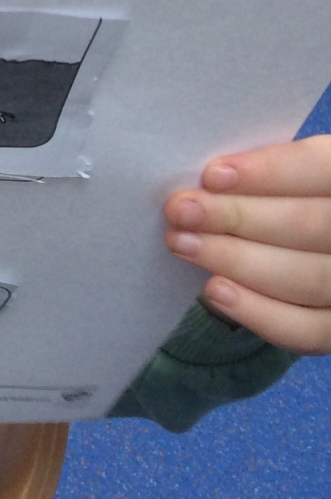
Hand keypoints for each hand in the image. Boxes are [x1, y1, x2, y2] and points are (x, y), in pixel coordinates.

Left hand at [165, 135, 330, 354]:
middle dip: (238, 217)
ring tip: (182, 243)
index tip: (212, 175)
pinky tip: (214, 290)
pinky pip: (308, 329)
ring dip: (235, 260)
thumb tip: (208, 181)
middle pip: (312, 226)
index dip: (271, 172)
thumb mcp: (285, 179)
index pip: (323, 168)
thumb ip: (263, 176)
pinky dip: (259, 312)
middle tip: (181, 211)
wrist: (300, 254)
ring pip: (308, 278)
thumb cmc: (280, 202)